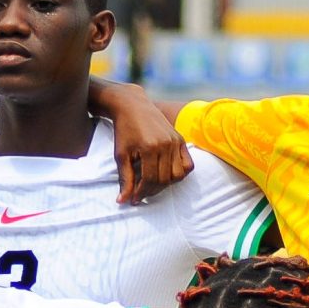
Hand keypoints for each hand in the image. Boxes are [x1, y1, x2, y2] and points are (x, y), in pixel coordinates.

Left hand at [102, 82, 189, 203]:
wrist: (133, 106)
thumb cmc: (124, 131)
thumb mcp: (120, 155)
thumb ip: (125, 179)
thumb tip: (123, 201)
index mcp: (150, 147)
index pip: (151, 179)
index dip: (142, 193)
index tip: (134, 199)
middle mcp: (166, 144)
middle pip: (164, 179)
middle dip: (152, 191)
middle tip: (141, 193)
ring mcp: (175, 141)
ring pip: (177, 175)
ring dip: (165, 184)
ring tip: (152, 184)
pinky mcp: (180, 139)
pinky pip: (187, 165)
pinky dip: (180, 174)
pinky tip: (166, 175)